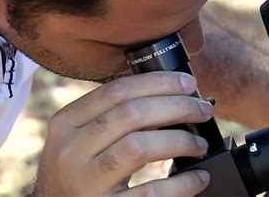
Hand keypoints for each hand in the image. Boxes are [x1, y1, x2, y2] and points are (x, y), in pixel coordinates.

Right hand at [35, 71, 213, 195]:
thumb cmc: (78, 172)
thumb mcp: (80, 139)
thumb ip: (110, 117)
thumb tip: (167, 97)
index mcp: (66, 124)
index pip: (116, 90)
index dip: (158, 82)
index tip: (187, 83)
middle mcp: (70, 151)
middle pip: (132, 114)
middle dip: (177, 106)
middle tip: (203, 109)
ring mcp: (86, 183)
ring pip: (140, 147)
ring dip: (180, 140)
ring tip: (200, 143)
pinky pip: (152, 192)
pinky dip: (182, 183)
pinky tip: (198, 176)